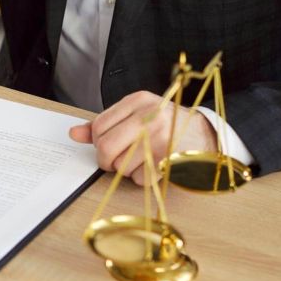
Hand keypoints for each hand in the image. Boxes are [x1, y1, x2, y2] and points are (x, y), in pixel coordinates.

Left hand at [69, 91, 216, 185]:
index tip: (109, 147)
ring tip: (141, 161)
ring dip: (126, 171)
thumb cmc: (167, 126)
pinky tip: (152, 168)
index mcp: (138, 101)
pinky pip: (139, 178)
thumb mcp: (137, 116)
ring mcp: (160, 136)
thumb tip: (74, 133)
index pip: (99, 126)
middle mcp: (149, 115)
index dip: (98, 143)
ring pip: (121, 165)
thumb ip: (105, 124)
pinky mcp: (169, 158)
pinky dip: (141, 179)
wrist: (207, 135)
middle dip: (106, 161)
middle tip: (115, 162)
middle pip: (106, 147)